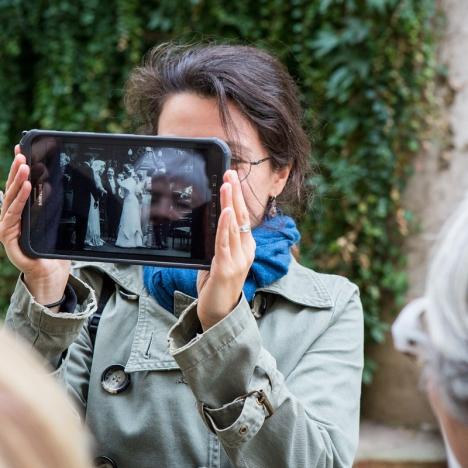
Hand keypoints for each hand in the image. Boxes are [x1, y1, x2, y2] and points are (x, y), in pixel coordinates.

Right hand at [0, 146, 69, 307]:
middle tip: (22, 153)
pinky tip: (26, 187)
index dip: (18, 168)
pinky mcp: (6, 236)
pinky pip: (13, 214)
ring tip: (25, 165)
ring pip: (10, 199)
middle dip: (16, 170)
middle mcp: (9, 217)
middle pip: (11, 189)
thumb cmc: (50, 248)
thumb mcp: (51, 221)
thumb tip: (50, 185)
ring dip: (17, 180)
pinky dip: (20, 199)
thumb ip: (47, 205)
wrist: (50, 271)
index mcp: (19, 212)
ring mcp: (6, 226)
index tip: (21, 150)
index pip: (17, 186)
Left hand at [196, 170, 255, 330]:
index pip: (243, 218)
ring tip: (227, 184)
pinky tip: (224, 212)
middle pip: (241, 217)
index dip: (237, 198)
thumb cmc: (217, 286)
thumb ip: (220, 241)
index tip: (232, 180)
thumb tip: (214, 222)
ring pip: (234, 226)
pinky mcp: (226, 268)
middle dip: (235, 194)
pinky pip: (224, 243)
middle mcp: (246, 252)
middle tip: (230, 173)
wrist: (219, 315)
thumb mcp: (219, 259)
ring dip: (230, 203)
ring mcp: (238, 260)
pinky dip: (224, 226)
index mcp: (246, 248)